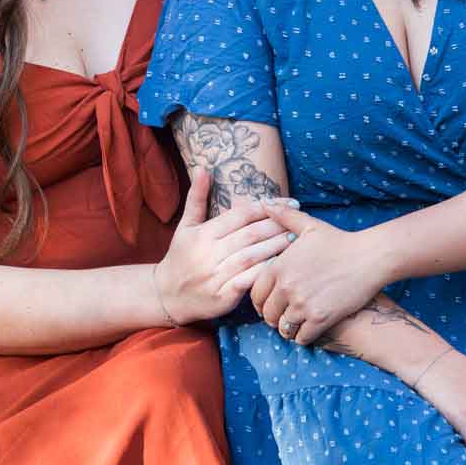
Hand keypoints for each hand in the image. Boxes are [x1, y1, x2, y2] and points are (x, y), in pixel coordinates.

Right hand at [153, 170, 291, 323]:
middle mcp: (209, 252)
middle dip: (277, 225)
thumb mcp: (186, 226)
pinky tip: (281, 266)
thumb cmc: (180, 257)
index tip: (289, 203)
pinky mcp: (222, 296)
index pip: (241, 215)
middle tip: (299, 219)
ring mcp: (216, 275)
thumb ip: (197, 198)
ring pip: (252, 256)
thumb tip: (203, 168)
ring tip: (296, 239)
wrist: (166, 295)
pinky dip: (265, 272)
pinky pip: (248, 281)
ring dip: (276, 247)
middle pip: (250, 234)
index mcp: (203, 233)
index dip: (266, 207)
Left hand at [250, 202, 391, 344]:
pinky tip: (308, 330)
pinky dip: (302, 337)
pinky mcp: (320, 319)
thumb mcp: (309, 225)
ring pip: (282, 328)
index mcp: (279, 267)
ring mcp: (302, 305)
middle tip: (282, 316)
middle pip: (267, 314)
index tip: (269, 303)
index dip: (260, 301)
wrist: (369, 257)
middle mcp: (286, 287)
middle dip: (273, 317)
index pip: (255, 294)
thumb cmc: (339, 241)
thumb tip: (266, 204)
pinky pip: (301, 338)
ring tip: (294, 325)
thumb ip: (284, 216)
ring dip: (287, 328)